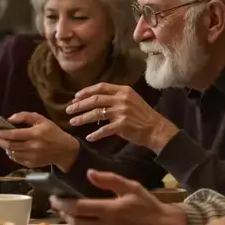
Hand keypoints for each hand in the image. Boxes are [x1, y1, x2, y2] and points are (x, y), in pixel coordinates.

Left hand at [0, 111, 80, 168]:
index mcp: (35, 134)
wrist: (65, 150)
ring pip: (11, 153)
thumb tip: (10, 118)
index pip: (13, 135)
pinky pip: (16, 159)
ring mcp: (32, 157)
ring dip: (3, 146)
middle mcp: (33, 147)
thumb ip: (25, 116)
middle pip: (9, 145)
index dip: (0, 132)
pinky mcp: (32, 164)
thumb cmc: (53, 132)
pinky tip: (9, 147)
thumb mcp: (42, 119)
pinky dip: (10, 153)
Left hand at [53, 169, 187, 224]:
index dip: (61, 204)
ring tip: (80, 217)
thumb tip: (88, 173)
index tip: (54, 199)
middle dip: (66, 215)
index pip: (76, 208)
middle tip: (63, 208)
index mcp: (109, 210)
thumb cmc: (149, 207)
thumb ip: (110, 180)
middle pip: (76, 223)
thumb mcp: (132, 188)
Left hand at [65, 83, 179, 151]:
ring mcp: (122, 111)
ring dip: (82, 118)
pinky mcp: (122, 125)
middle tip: (68, 110)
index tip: (75, 97)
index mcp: (123, 90)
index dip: (86, 92)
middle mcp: (122, 99)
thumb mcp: (131, 99)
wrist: (156, 128)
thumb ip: (115, 97)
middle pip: (95, 100)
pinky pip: (105, 130)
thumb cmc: (142, 115)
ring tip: (72, 122)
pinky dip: (96, 134)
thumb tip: (95, 99)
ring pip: (96, 113)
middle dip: (79, 105)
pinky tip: (89, 137)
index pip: (100, 87)